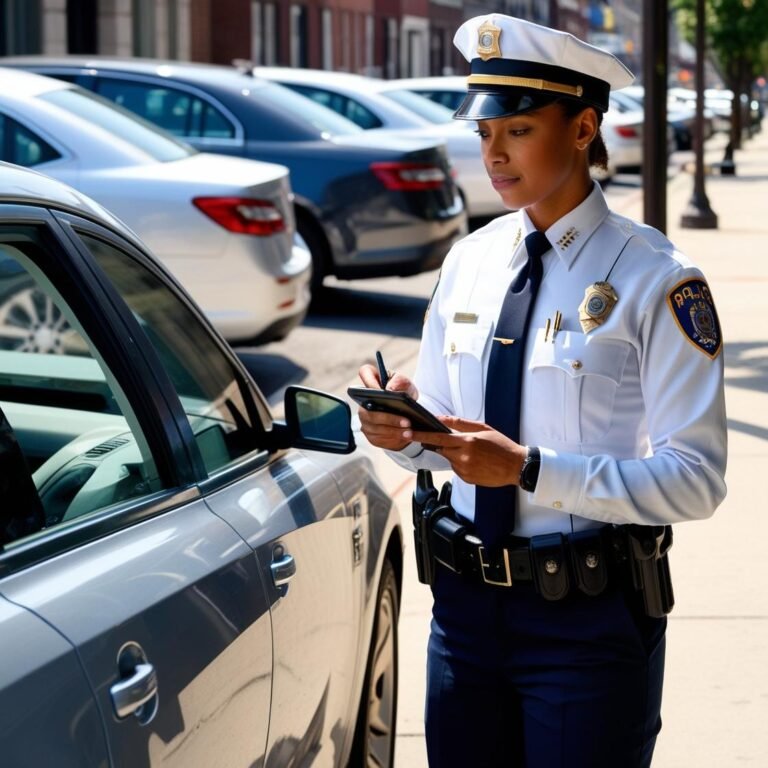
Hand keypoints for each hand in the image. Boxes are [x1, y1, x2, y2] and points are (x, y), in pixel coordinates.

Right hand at [357, 363, 418, 450]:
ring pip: (375, 427)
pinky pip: (379, 438)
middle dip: (389, 418)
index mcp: (372, 381)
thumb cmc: (405, 393)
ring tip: (409, 432)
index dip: (370, 381)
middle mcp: (363, 401)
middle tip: (406, 422)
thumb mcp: (407, 385)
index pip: (364, 372)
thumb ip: (400, 382)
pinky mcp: (370, 434)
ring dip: (394, 431)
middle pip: (369, 410)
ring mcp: (365, 419)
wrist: (409, 412)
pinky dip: (393, 439)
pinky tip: (405, 437)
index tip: (382, 391)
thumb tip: (389, 390)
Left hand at [408, 416, 526, 486]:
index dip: (421, 435)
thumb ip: (459, 423)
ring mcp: (464, 470)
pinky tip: (476, 462)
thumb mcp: (482, 428)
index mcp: (467, 441)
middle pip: (440, 450)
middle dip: (440, 445)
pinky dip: (461, 464)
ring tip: (474, 453)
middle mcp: (464, 457)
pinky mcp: (467, 479)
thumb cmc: (500, 444)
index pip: (438, 438)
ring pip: (449, 460)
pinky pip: (456, 470)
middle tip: (452, 441)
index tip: (409, 433)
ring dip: (454, 455)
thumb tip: (440, 418)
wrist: (516, 466)